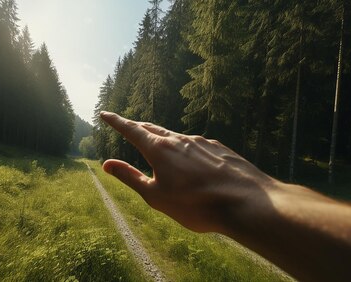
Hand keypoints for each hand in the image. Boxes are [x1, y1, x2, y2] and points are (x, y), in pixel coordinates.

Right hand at [100, 111, 281, 232]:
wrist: (246, 202)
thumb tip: (106, 164)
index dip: (116, 122)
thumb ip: (130, 177)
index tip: (105, 113)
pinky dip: (186, 150)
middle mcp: (180, 139)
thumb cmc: (197, 205)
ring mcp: (202, 142)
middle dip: (138, 127)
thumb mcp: (156, 196)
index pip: (132, 130)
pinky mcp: (220, 149)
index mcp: (160, 149)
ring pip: (176, 137)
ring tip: (158, 146)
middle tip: (127, 126)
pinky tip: (192, 163)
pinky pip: (197, 146)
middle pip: (154, 129)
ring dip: (163, 139)